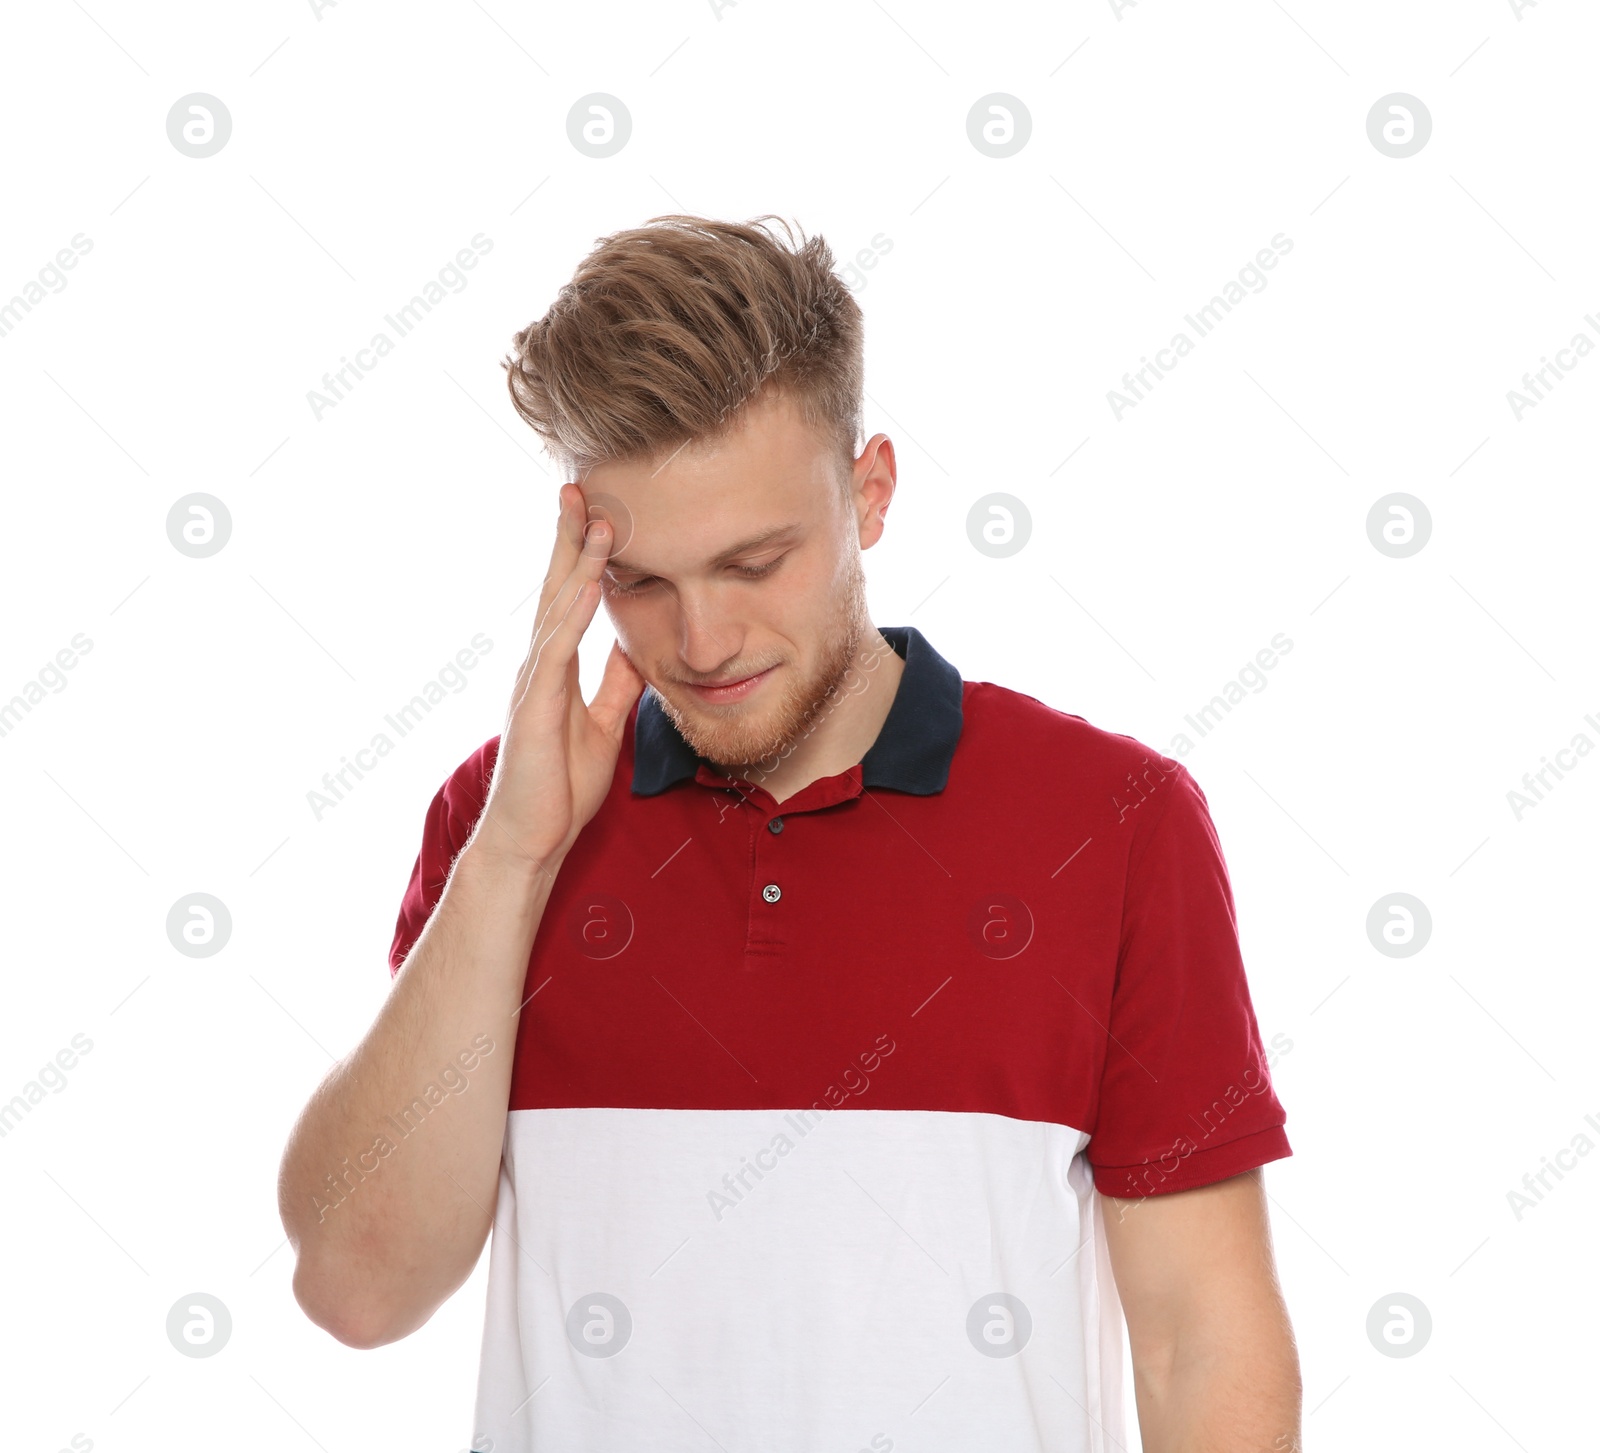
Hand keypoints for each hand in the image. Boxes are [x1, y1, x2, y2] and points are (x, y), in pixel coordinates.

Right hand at [468, 482, 645, 874]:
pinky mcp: (535, 707)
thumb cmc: (560, 788)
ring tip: (597, 520)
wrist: (533, 839)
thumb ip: (614, 687)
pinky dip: (575, 615)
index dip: (582, 557)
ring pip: (558, 610)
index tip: (596, 514)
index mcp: (555, 669)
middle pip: (556, 589)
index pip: (570, 600)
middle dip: (569, 538)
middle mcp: (538, 666)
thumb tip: (634, 650)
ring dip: (578, 564)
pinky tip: (591, 585)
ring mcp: (533, 683)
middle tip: (579, 487)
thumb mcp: (602, 725)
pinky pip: (558, 652)